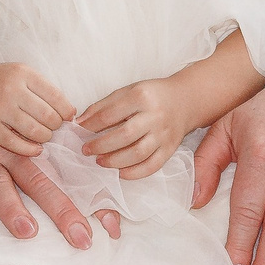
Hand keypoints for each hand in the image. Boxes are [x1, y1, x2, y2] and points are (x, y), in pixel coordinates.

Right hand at [0, 61, 71, 156]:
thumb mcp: (20, 74)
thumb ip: (43, 89)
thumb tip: (70, 112)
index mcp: (23, 74)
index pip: (56, 96)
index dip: (66, 111)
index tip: (67, 117)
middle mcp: (11, 89)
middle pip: (47, 116)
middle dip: (55, 126)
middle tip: (53, 128)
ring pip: (34, 131)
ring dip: (44, 137)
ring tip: (44, 137)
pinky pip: (14, 143)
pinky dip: (29, 149)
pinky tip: (36, 150)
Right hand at [0, 115, 115, 248]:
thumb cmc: (1, 125)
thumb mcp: (31, 136)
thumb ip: (63, 162)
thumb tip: (106, 204)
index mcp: (32, 148)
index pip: (67, 175)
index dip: (90, 201)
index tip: (112, 228)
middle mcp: (8, 154)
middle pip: (37, 181)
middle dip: (60, 208)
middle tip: (80, 236)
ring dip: (11, 207)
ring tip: (27, 231)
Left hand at [78, 78, 196, 178]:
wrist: (185, 100)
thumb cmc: (152, 95)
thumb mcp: (127, 91)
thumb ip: (103, 106)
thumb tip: (80, 123)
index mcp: (141, 97)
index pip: (110, 114)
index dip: (91, 125)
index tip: (79, 131)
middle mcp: (155, 116)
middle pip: (124, 135)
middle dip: (101, 145)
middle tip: (86, 150)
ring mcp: (164, 134)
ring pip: (138, 153)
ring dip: (115, 161)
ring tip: (100, 161)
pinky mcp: (170, 148)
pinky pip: (152, 166)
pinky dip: (134, 173)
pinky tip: (120, 172)